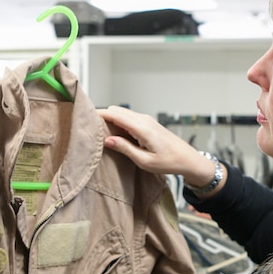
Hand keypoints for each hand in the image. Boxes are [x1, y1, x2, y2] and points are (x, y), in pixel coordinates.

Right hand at [99, 106, 225, 191]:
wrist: (187, 159)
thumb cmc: (168, 162)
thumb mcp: (144, 161)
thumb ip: (125, 148)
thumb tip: (107, 140)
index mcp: (141, 127)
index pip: (114, 114)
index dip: (98, 115)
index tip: (85, 118)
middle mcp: (143, 119)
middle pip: (116, 110)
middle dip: (102, 117)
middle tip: (90, 129)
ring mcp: (146, 120)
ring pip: (122, 113)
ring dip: (111, 120)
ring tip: (100, 133)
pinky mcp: (148, 123)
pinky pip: (128, 118)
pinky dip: (119, 123)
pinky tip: (115, 135)